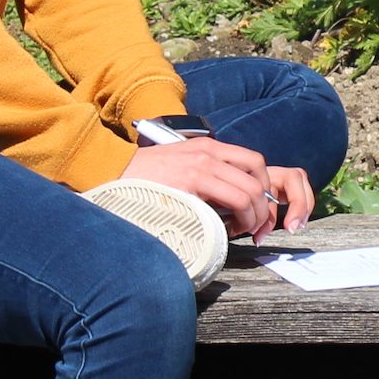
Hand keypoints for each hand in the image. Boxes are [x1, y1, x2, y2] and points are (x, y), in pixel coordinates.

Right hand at [127, 137, 316, 239]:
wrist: (114, 170)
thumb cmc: (146, 175)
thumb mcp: (182, 162)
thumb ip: (207, 172)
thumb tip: (230, 196)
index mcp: (208, 147)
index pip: (255, 162)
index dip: (265, 187)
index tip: (259, 208)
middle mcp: (209, 154)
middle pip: (258, 180)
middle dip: (265, 209)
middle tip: (258, 228)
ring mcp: (201, 168)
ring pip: (249, 194)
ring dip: (254, 218)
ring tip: (243, 231)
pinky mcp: (191, 185)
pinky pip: (231, 203)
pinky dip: (239, 220)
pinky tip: (229, 231)